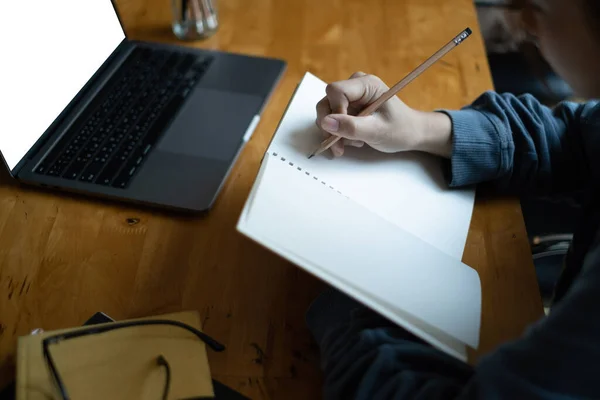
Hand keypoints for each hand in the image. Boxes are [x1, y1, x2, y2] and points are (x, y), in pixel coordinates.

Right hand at [315, 72, 452, 157]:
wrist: (410, 133)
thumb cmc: (400, 130)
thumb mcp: (377, 131)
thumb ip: (351, 127)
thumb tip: (325, 122)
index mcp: (366, 84)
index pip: (336, 91)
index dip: (334, 112)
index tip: (341, 133)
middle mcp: (356, 86)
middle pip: (327, 102)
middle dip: (331, 127)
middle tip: (339, 147)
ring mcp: (351, 96)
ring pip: (327, 112)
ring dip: (335, 132)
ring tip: (354, 143)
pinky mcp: (348, 107)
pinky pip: (332, 119)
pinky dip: (338, 133)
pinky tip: (354, 140)